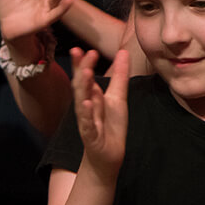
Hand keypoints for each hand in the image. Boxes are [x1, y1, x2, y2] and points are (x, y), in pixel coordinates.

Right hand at [71, 47, 128, 177]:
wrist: (108, 156)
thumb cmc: (111, 126)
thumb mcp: (118, 98)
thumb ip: (119, 76)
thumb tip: (124, 52)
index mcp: (91, 96)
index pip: (83, 76)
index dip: (81, 63)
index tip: (81, 49)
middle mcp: (85, 106)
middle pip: (81, 85)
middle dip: (81, 69)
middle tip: (85, 53)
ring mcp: (86, 120)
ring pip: (82, 102)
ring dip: (82, 88)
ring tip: (84, 73)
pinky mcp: (91, 135)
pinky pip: (87, 123)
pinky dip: (86, 114)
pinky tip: (87, 104)